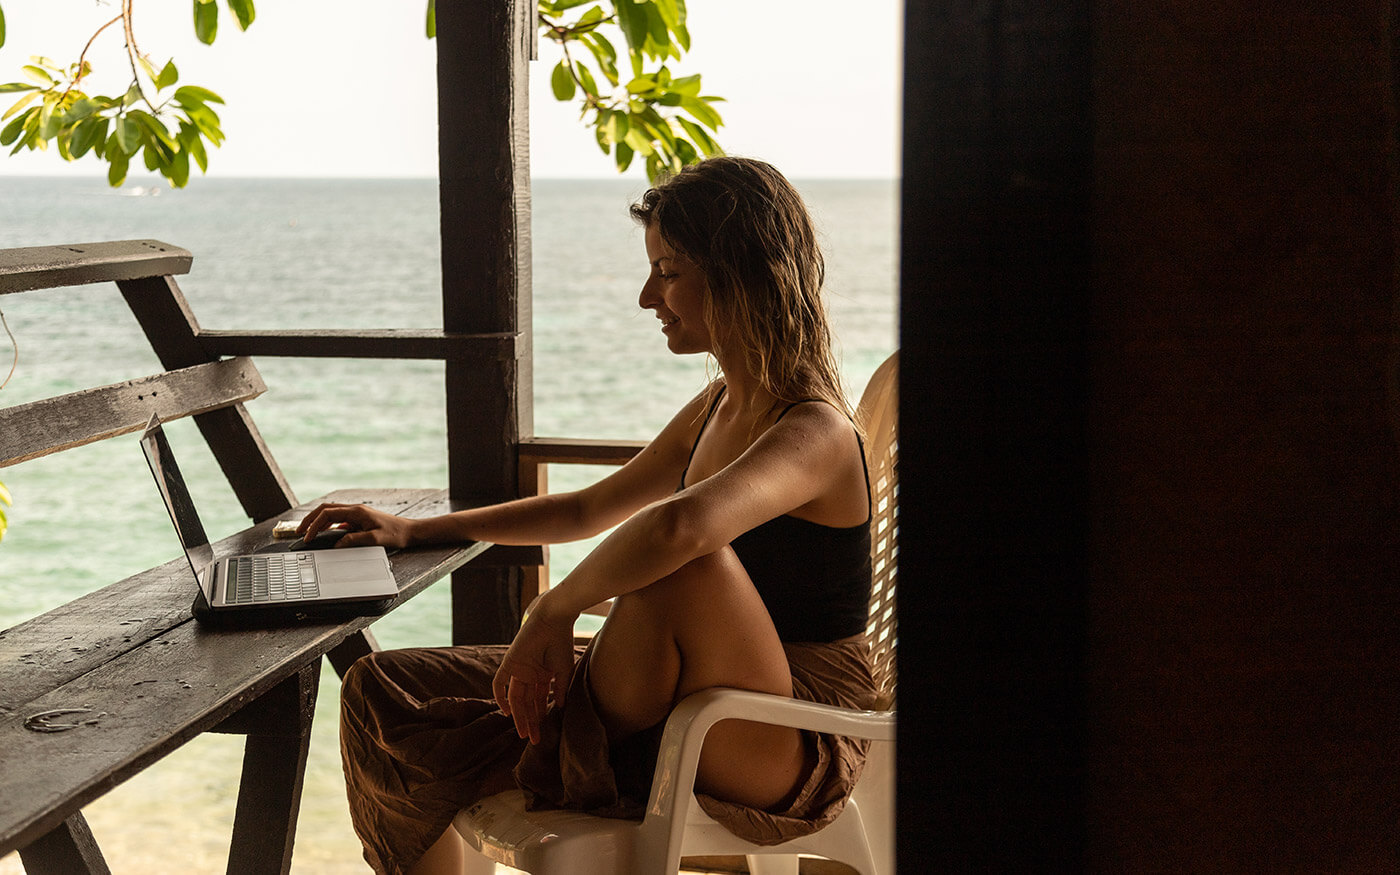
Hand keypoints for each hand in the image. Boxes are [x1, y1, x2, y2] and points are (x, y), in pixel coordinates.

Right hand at [296, 503, 413, 548]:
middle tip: (299, 532)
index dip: (314, 524)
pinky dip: (328, 525)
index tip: (307, 536)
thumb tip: (337, 544)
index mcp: (357, 511)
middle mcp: (355, 509)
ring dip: (317, 521)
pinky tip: (324, 534)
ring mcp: (356, 514)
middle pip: (325, 509)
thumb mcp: (375, 539)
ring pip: (331, 513)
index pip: (328, 514)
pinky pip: (338, 519)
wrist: (409, 531)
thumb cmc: (395, 534)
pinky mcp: (358, 520)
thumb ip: (355, 540)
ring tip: (307, 533)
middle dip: (310, 519)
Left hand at [493, 593, 577, 744]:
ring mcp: (518, 669)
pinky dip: (500, 696)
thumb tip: (560, 707)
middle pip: (526, 703)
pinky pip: (499, 682)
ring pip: (516, 698)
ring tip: (524, 733)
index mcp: (542, 675)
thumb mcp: (563, 670)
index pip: (538, 700)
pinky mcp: (509, 663)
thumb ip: (559, 688)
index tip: (543, 733)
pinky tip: (506, 712)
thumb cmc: (561, 641)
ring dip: (519, 715)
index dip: (540, 717)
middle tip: (533, 739)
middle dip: (530, 721)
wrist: (553, 620)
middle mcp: (529, 674)